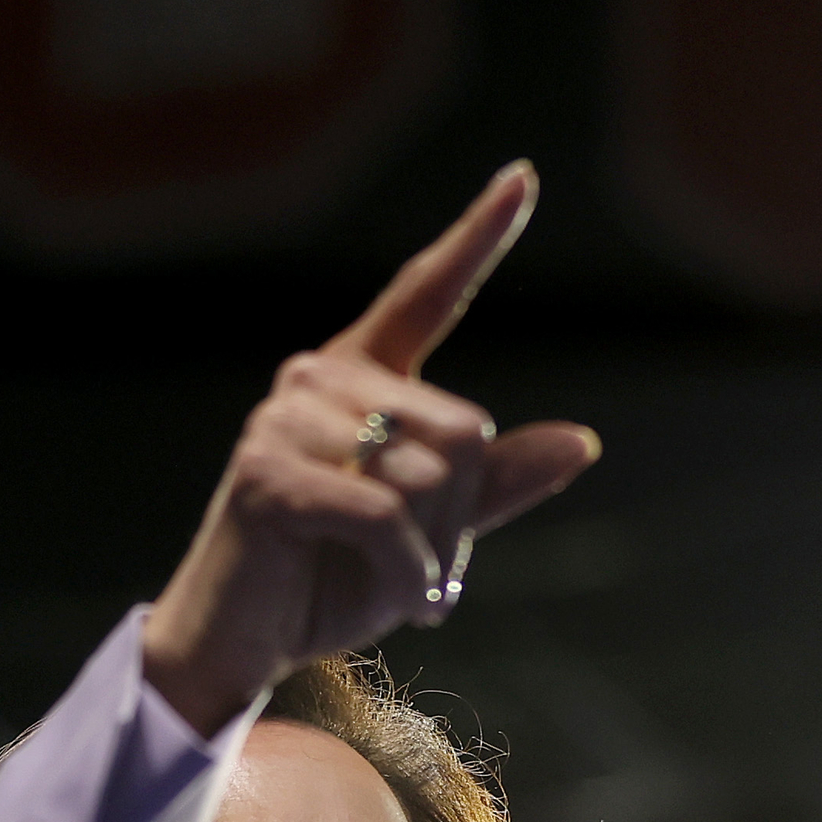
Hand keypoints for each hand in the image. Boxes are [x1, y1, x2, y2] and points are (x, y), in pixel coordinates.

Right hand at [143, 162, 603, 731]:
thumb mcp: (428, 536)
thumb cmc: (330, 580)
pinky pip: (385, 515)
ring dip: (431, 556)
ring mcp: (285, 421)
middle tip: (421, 571)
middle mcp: (319, 380)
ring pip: (429, 476)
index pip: (425, 294)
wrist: (238, 645)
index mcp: (359, 377)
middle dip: (461, 520)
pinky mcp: (266, 473)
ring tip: (393, 588)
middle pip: (464, 430)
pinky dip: (408, 574)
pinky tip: (398, 604)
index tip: (522, 177)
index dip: (476, 238)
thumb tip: (583, 442)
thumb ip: (494, 487)